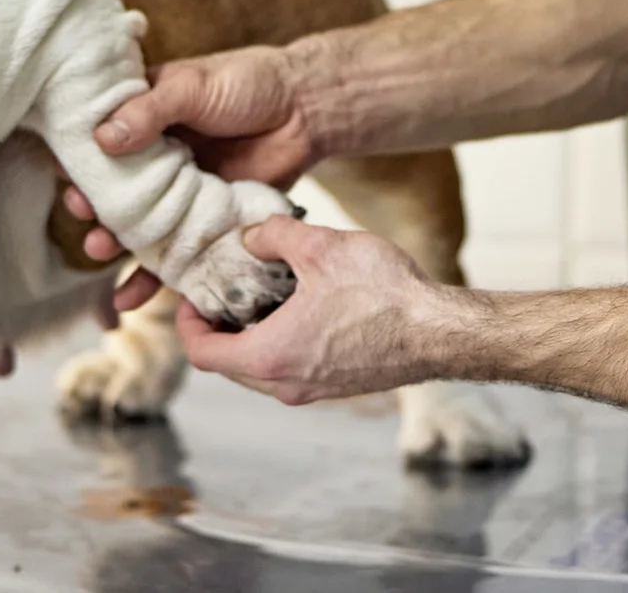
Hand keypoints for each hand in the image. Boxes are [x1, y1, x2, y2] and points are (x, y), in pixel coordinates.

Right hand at [66, 44, 327, 311]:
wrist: (306, 111)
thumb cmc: (247, 82)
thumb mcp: (193, 86)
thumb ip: (150, 111)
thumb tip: (103, 139)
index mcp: (143, 119)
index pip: (100, 141)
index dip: (80, 161)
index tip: (65, 176)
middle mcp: (154, 160)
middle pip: (114, 190)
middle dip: (93, 206)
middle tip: (84, 212)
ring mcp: (178, 194)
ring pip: (138, 226)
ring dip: (114, 242)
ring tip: (99, 249)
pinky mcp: (204, 222)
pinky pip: (174, 254)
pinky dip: (151, 279)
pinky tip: (128, 298)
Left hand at [175, 216, 469, 405]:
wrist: (440, 332)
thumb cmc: (383, 294)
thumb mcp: (322, 247)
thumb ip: (274, 235)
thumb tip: (253, 235)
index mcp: (269, 356)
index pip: (202, 352)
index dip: (187, 322)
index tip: (194, 295)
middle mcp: (284, 385)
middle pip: (227, 365)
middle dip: (218, 329)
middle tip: (224, 291)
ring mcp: (312, 391)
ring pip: (258, 371)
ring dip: (250, 338)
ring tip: (261, 295)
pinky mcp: (336, 387)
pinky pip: (289, 371)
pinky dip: (279, 345)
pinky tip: (300, 308)